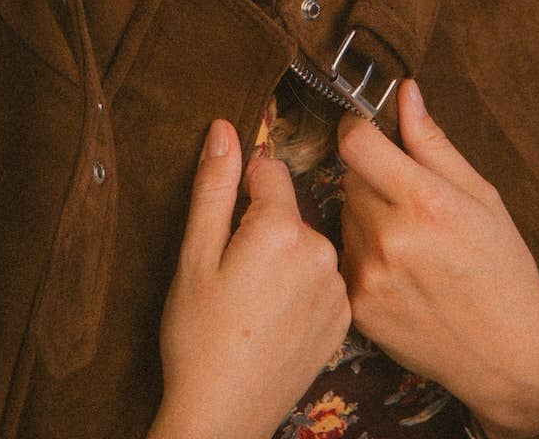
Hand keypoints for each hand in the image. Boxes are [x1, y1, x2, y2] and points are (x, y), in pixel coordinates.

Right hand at [156, 118, 352, 438]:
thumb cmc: (198, 338)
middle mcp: (320, 253)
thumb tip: (225, 129)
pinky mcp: (344, 320)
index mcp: (281, 230)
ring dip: (285, 257)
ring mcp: (336, 289)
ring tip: (254, 300)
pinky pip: (322, 280)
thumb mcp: (194, 256)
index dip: (243, 186)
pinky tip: (277, 317)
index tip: (228, 218)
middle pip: (290, 210)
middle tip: (235, 270)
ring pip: (307, 245)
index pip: (271, 171)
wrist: (222, 416)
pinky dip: (302, 288)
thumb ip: (214, 186)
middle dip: (264, 226)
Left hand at [335, 80, 538, 438]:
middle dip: (372, 177)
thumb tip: (406, 92)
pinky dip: (364, 255)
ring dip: (366, 216)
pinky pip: (345, 257)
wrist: (508, 358)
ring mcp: (371, 276)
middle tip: (407, 198)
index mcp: (425, 202)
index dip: (358, 128)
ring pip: (345, 215)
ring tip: (409, 241)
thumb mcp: (482, 197)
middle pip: (350, 177)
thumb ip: (434, 143)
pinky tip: (400, 272)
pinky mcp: (359, 308)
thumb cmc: (503, 271)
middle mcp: (391, 238)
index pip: (356, 143)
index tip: (368, 130)